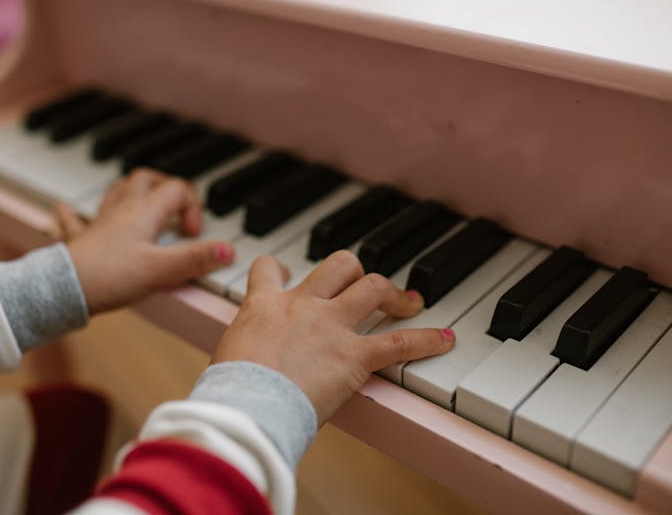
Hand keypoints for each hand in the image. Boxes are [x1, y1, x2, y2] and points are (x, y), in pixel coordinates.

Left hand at [61, 169, 234, 312]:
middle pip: (145, 179)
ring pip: (115, 192)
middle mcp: (121, 211)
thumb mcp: (162, 271)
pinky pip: (73, 219)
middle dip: (164, 185)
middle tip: (176, 206)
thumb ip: (196, 259)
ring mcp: (99, 224)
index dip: (193, 207)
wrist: (64, 289)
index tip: (193, 234)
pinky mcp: (80, 241)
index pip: (177, 190)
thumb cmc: (109, 277)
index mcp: (143, 213)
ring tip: (141, 198)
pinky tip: (65, 210)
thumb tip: (228, 250)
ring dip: (130, 190)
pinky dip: (74, 214)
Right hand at [211, 250, 455, 423]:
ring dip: (392, 292)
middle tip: (361, 284)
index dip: (278, 269)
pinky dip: (427, 340)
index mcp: (263, 305)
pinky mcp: (353, 355)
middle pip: (336, 266)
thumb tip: (236, 376)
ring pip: (372, 286)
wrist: (246, 405)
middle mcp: (301, 305)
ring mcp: (331, 326)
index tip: (284, 273)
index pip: (269, 269)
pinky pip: (399, 342)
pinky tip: (445, 340)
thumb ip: (240, 354)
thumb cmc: (229, 392)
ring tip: (407, 301)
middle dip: (353, 271)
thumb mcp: (225, 361)